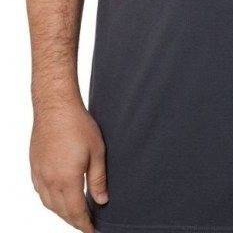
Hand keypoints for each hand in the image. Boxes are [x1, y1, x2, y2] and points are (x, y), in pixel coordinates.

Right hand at [30, 103, 107, 231]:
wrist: (56, 107)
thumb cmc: (78, 125)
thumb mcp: (97, 151)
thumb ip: (98, 179)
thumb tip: (101, 200)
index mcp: (67, 179)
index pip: (76, 212)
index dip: (85, 224)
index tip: (93, 231)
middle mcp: (50, 181)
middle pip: (62, 211)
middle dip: (75, 221)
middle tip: (87, 224)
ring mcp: (40, 174)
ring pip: (49, 204)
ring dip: (62, 212)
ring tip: (75, 213)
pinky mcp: (35, 166)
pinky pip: (41, 192)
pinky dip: (51, 200)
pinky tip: (58, 197)